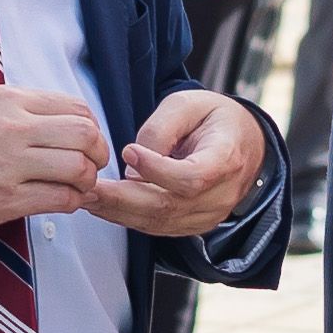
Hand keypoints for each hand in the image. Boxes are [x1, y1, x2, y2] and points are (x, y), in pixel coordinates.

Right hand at [0, 85, 108, 236]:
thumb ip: (17, 112)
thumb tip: (59, 125)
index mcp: (6, 100)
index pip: (75, 107)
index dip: (91, 128)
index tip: (86, 143)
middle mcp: (12, 127)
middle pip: (86, 134)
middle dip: (97, 154)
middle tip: (90, 168)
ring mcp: (9, 165)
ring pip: (79, 168)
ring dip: (86, 182)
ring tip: (75, 189)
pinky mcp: (3, 201)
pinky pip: (60, 200)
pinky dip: (71, 203)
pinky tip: (62, 204)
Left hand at [91, 87, 262, 236]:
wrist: (244, 143)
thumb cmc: (216, 119)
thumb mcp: (190, 104)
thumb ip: (161, 129)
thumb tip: (132, 163)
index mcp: (226, 159)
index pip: (192, 177)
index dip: (158, 170)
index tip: (129, 151)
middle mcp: (220, 194)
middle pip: (168, 206)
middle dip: (122, 199)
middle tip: (89, 187)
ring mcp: (208, 214)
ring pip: (159, 222)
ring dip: (119, 212)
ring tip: (88, 197)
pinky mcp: (193, 224)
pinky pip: (158, 228)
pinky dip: (128, 218)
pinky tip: (105, 206)